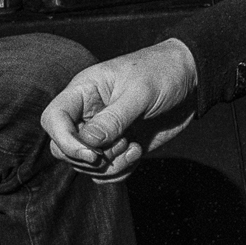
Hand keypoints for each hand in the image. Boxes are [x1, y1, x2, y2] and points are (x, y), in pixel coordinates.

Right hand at [40, 39, 198, 176]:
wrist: (191, 78)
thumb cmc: (162, 73)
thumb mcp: (139, 93)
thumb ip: (113, 119)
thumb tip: (87, 144)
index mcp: (84, 91)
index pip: (53, 119)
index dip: (64, 141)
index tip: (93, 154)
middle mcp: (88, 114)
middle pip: (63, 147)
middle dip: (89, 158)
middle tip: (121, 145)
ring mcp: (104, 132)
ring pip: (85, 164)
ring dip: (109, 165)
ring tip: (133, 146)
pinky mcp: (120, 146)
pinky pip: (106, 171)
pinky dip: (119, 171)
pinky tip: (138, 151)